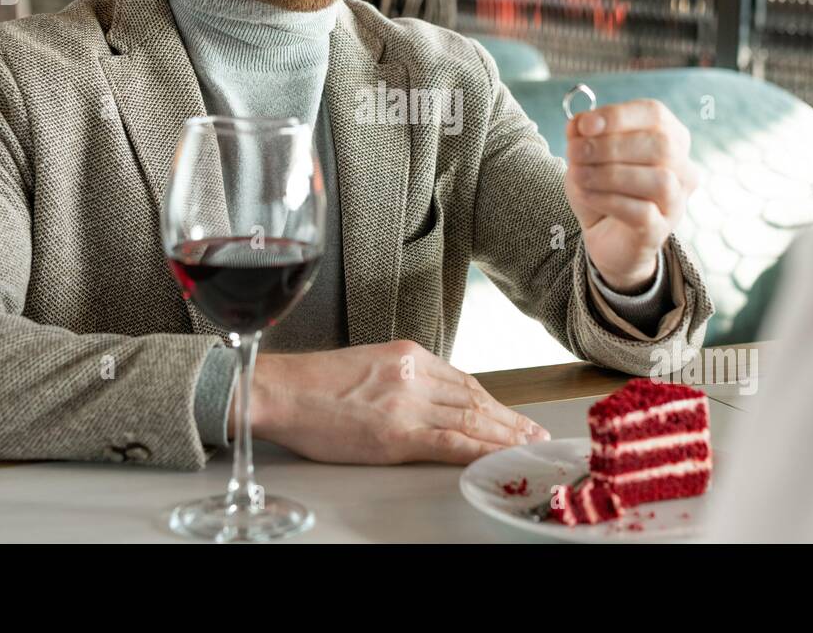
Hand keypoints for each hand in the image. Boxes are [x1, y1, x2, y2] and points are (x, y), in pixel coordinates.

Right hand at [232, 341, 550, 464]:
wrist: (279, 390)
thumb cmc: (310, 385)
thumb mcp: (366, 366)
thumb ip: (400, 378)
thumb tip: (424, 400)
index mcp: (407, 354)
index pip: (462, 381)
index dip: (492, 401)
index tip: (510, 414)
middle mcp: (414, 373)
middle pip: (474, 398)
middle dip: (507, 418)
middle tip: (533, 433)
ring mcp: (408, 403)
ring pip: (471, 420)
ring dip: (504, 436)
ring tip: (527, 447)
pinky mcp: (397, 432)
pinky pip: (452, 444)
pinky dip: (481, 451)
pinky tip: (499, 458)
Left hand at [564, 99, 697, 292]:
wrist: (605, 236)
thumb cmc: (602, 188)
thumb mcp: (586, 157)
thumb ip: (582, 136)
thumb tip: (577, 122)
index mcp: (668, 136)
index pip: (654, 114)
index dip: (618, 116)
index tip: (584, 125)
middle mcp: (681, 167)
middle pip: (660, 144)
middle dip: (611, 146)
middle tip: (574, 152)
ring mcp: (675, 200)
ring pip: (659, 180)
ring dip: (611, 174)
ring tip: (579, 176)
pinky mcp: (660, 230)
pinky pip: (644, 212)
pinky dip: (610, 200)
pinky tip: (587, 195)